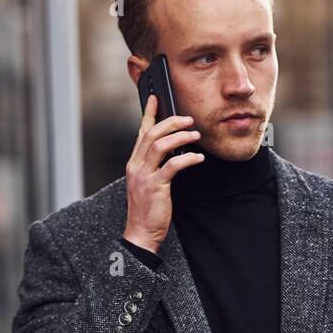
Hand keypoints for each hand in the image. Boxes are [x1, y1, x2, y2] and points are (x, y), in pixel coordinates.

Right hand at [123, 94, 203, 252]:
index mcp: (134, 163)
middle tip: (188, 119)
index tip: (156, 98)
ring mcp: (144, 176)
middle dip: (171, 122)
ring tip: (195, 135)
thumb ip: (155, 166)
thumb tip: (173, 151)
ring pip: (160, 145)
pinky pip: (172, 165)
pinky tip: (198, 158)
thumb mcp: (148, 183)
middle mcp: (136, 166)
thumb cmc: (147, 210)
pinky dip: (187, 158)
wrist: (140, 233)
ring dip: (180, 137)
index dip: (149, 114)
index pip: (140, 132)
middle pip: (151, 134)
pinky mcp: (155, 187)